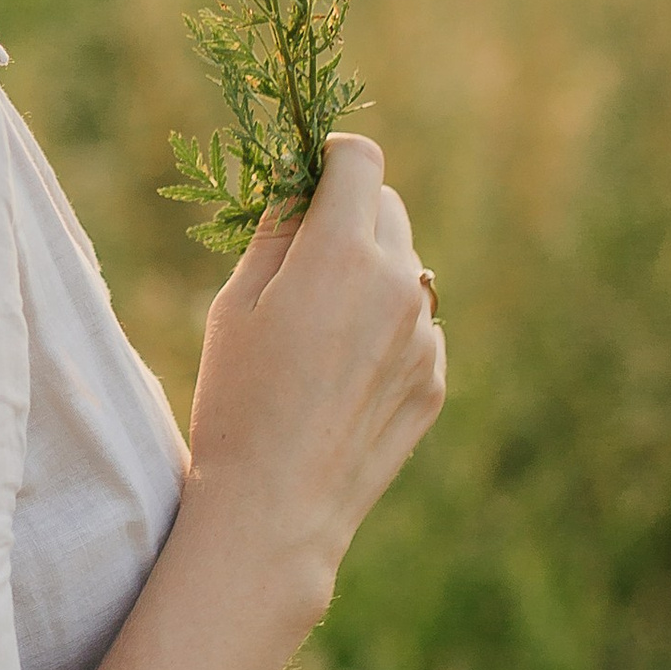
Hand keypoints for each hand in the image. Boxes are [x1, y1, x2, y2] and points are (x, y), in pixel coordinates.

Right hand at [179, 135, 444, 639]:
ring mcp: (426, 335)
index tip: (309, 178)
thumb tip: (299, 189)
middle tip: (305, 261)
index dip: (332, 160)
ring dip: (372, 276)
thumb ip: (276, 232)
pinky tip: (342, 377)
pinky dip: (388, 331)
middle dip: (350, 218)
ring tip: (320, 334)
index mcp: (342, 253)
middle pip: (388, 208)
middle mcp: (398, 284)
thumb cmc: (237, 401)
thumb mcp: (235, 304)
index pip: (361, 161)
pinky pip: (417, 326)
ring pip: (405, 269)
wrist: (275, 509)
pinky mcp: (436, 378)